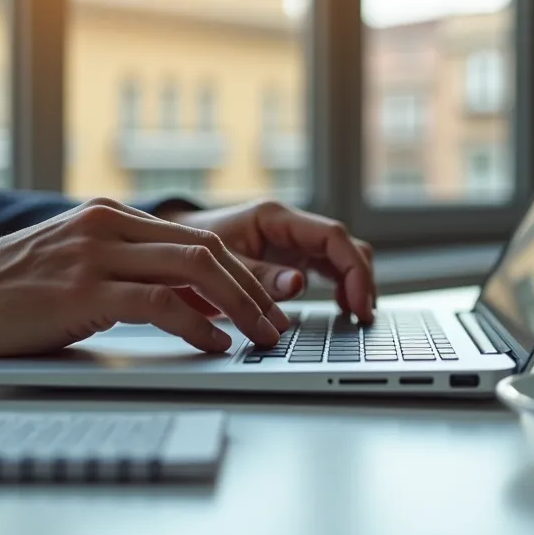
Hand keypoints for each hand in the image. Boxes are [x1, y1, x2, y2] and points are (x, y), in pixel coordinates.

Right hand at [0, 198, 291, 372]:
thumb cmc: (8, 292)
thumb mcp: (78, 272)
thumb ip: (132, 278)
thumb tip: (194, 306)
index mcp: (110, 217)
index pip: (197, 237)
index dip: (241, 272)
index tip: (265, 302)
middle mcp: (108, 226)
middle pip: (207, 249)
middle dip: (252, 289)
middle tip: (277, 323)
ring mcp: (96, 254)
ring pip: (194, 269)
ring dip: (239, 306)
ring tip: (260, 336)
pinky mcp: (82, 290)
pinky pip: (160, 304)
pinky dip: (198, 325)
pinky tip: (215, 343)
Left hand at [161, 200, 375, 319]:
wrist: (169, 247)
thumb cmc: (188, 248)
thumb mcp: (218, 264)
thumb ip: (257, 275)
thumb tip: (297, 284)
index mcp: (275, 217)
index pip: (332, 236)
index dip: (352, 269)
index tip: (357, 301)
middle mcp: (290, 226)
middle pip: (345, 247)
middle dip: (361, 279)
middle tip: (364, 315)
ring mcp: (293, 243)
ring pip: (342, 258)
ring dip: (355, 284)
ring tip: (357, 317)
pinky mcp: (291, 259)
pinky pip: (328, 270)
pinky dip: (340, 288)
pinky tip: (342, 311)